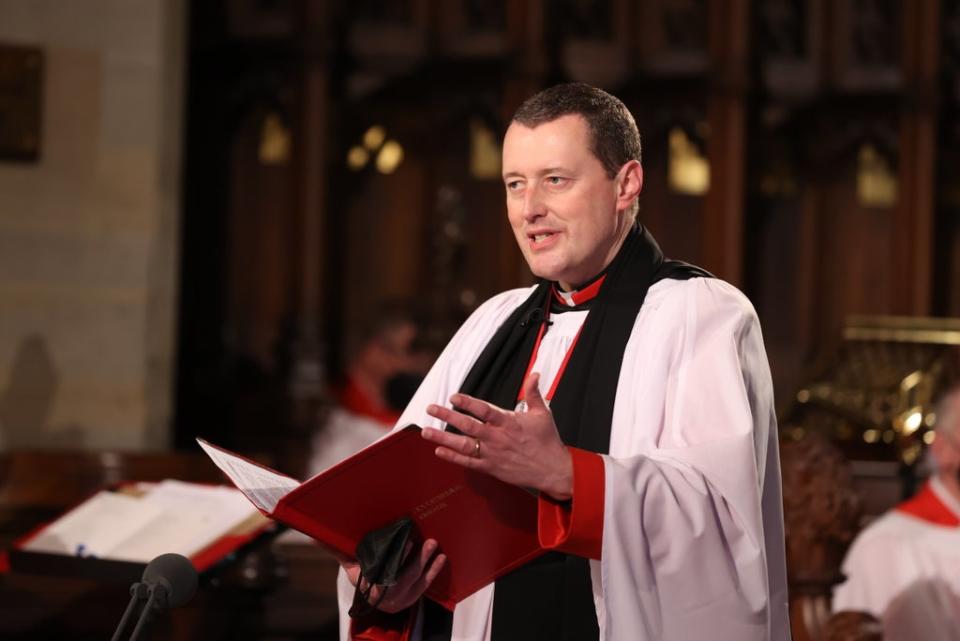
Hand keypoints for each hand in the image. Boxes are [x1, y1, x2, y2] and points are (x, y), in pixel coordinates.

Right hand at [341, 539, 446, 613]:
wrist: (371, 595)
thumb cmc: (361, 572)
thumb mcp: (349, 563)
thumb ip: (337, 551)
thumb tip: (316, 538)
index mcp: (368, 587)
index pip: (385, 573)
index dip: (398, 558)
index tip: (408, 541)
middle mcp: (384, 598)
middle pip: (404, 577)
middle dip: (418, 559)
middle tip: (429, 541)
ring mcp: (400, 601)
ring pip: (417, 582)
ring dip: (429, 564)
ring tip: (435, 546)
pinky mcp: (411, 600)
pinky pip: (424, 586)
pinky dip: (433, 572)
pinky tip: (440, 558)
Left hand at [423, 373, 572, 499]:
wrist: (553, 470)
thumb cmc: (548, 441)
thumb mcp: (542, 413)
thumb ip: (533, 393)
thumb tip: (534, 374)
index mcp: (509, 422)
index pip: (484, 410)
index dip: (467, 403)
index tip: (453, 397)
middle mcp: (498, 438)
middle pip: (468, 426)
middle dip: (447, 416)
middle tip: (431, 409)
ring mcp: (493, 454)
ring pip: (463, 445)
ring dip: (442, 438)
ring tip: (425, 432)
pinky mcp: (492, 468)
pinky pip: (468, 463)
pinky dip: (453, 457)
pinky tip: (439, 451)